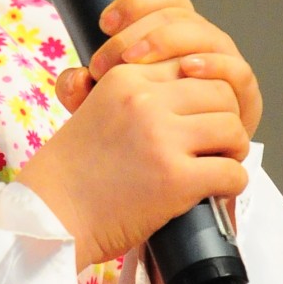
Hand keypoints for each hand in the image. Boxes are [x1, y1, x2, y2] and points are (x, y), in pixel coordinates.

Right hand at [17, 64, 249, 270]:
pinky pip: (232, 172)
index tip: (198, 117)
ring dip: (232, 149)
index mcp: (125, 78)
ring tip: (217, 164)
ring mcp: (162, 139)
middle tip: (216, 143)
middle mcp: (145, 101)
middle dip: (224, 119)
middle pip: (220, 93)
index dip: (203, 94)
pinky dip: (231, 183)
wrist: (49, 216)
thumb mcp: (94, 108)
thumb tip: (183, 88)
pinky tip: (215, 190)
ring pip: (233, 128)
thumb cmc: (70, 171)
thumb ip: (134, 94)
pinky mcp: (176, 179)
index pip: (192, 67)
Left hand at [54, 0, 262, 138]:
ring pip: (208, 35)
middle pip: (179, 15)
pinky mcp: (244, 98)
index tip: (104, 23)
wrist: (172, 176)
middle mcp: (202, 45)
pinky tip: (188, 70)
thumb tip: (75, 78)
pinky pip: (238, 71)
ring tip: (137, 62)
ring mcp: (225, 68)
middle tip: (106, 61)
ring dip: (169, 43)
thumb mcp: (101, 111)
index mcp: (174, 37)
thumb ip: (81, 92)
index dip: (137, 1)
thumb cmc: (139, 136)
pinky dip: (214, 65)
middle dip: (138, 33)